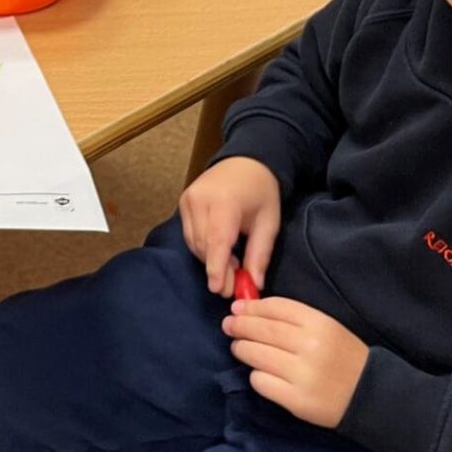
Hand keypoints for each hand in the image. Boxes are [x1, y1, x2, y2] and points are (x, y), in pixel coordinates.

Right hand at [178, 156, 279, 297]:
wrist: (245, 162)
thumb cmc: (261, 192)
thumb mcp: (269, 223)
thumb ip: (260, 254)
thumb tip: (254, 284)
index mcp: (225, 201)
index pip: (216, 240)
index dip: (216, 267)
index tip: (219, 289)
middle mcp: (200, 199)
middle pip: (202, 245)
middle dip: (216, 268)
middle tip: (233, 285)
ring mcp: (188, 199)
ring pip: (193, 242)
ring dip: (210, 259)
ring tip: (231, 264)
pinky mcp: (182, 202)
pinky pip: (189, 234)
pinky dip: (203, 247)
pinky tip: (220, 250)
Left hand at [223, 296, 368, 428]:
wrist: (370, 396)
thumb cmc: (342, 357)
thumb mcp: (326, 328)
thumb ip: (292, 318)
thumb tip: (246, 309)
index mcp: (320, 324)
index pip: (276, 308)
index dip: (252, 306)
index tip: (237, 307)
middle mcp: (310, 347)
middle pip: (261, 330)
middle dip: (239, 325)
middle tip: (229, 326)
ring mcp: (302, 375)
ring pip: (256, 354)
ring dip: (241, 349)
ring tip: (240, 348)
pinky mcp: (296, 400)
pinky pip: (261, 382)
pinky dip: (256, 376)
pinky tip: (260, 372)